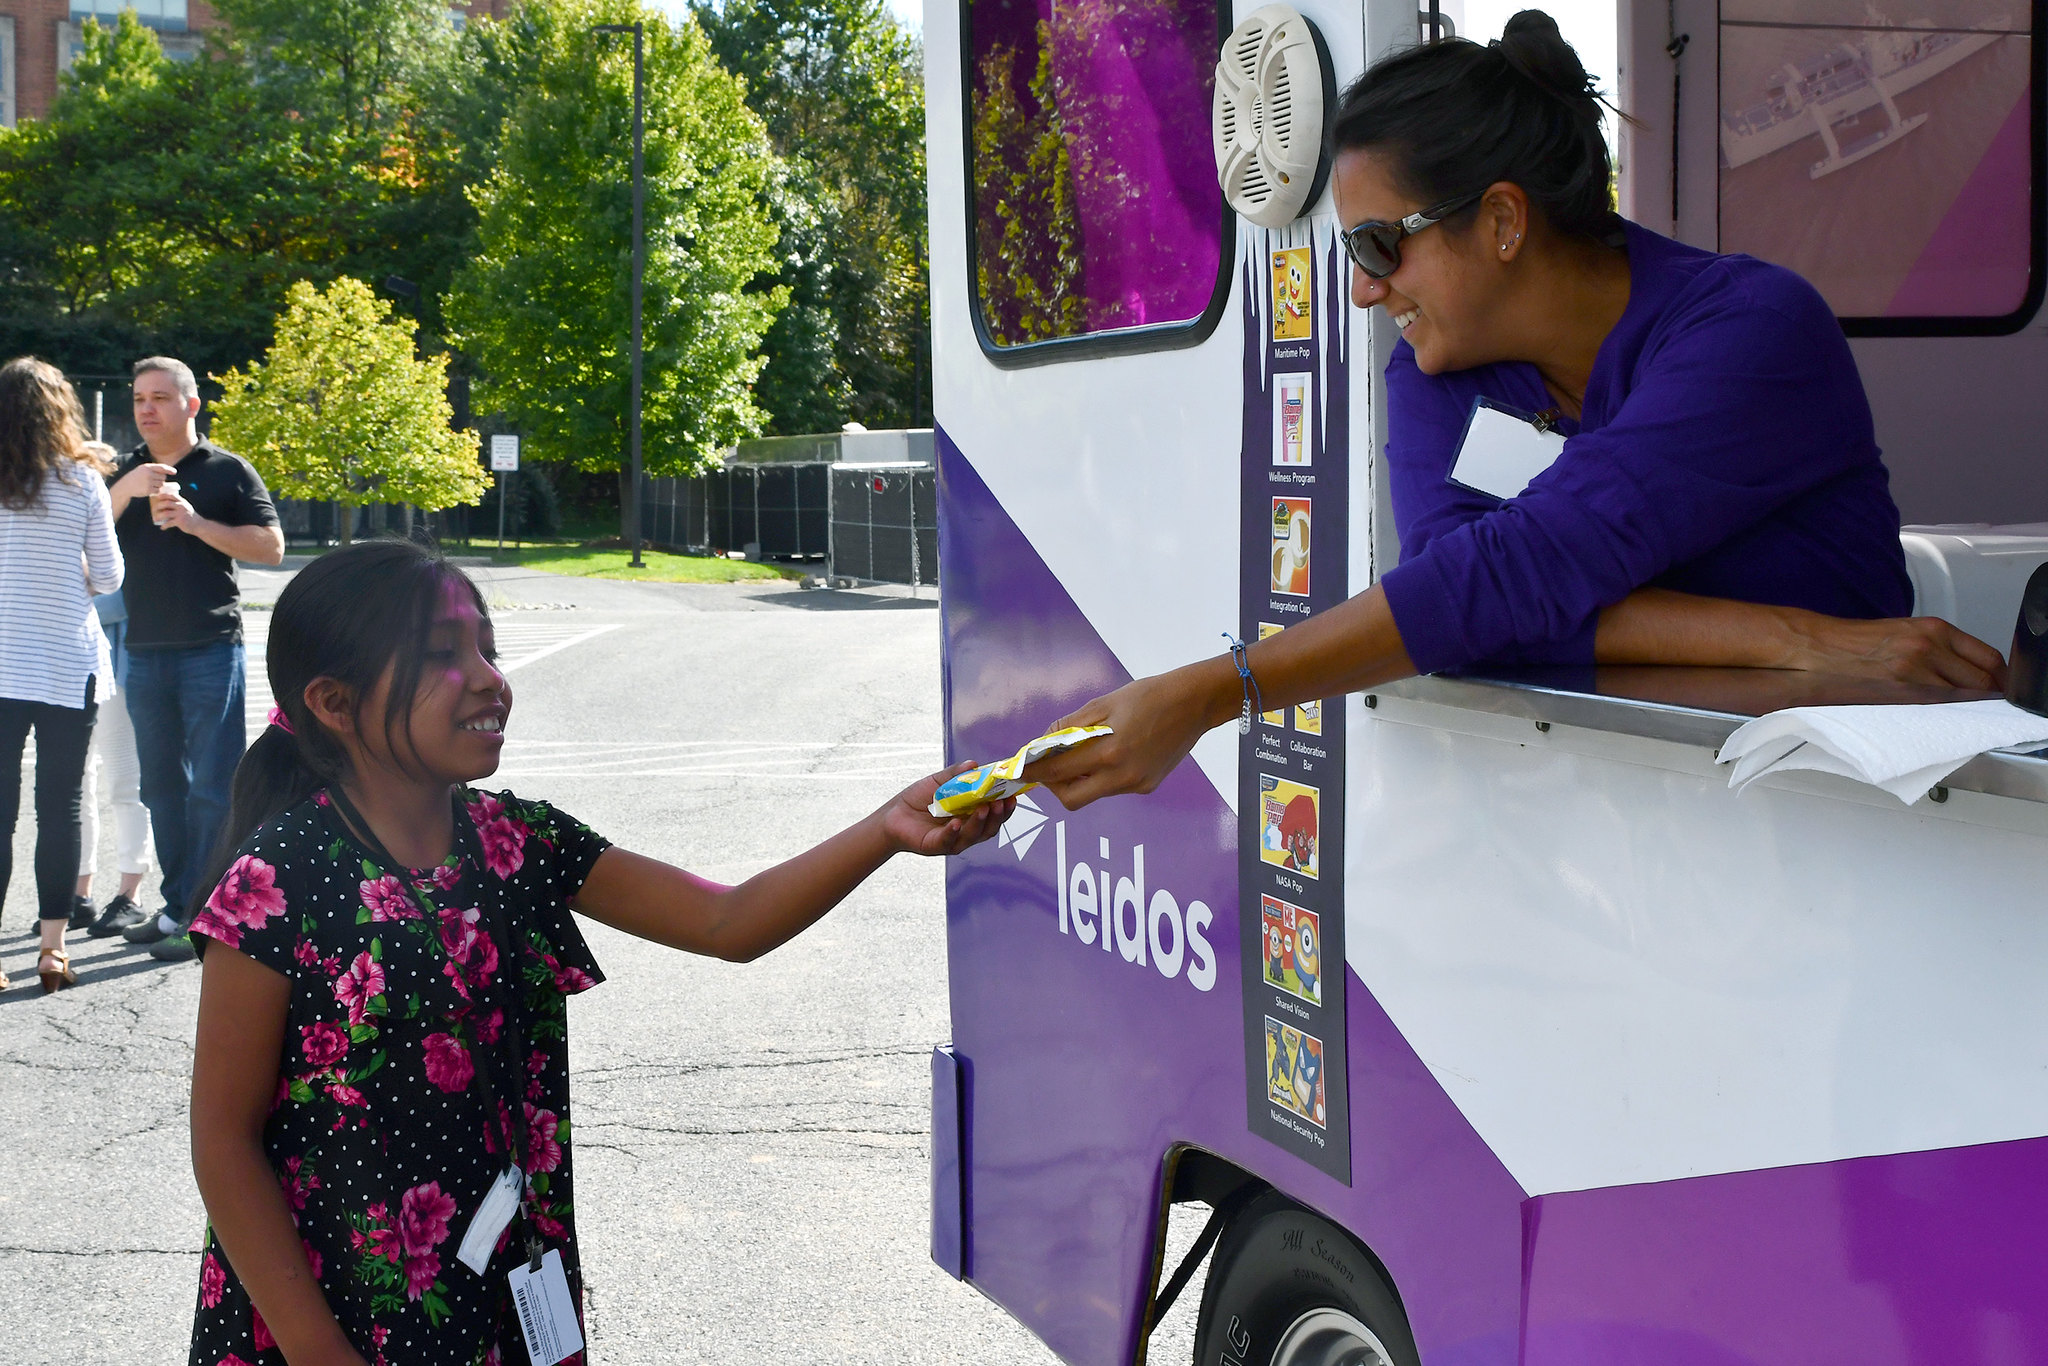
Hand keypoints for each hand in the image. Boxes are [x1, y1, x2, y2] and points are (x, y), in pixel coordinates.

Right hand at [111, 461, 176, 501]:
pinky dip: (155, 490)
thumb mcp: (142, 469)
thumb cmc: (136, 477)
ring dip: (158, 485)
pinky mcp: (148, 489)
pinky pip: (158, 490)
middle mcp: (148, 474)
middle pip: (163, 477)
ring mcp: (148, 482)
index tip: (174, 472)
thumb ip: (153, 469)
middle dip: (160, 479)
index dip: (169, 470)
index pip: (162, 467)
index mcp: (147, 467)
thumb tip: (168, 472)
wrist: (126, 486)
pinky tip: (148, 489)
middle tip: (153, 481)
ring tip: (149, 484)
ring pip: (161, 484)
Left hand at [152, 484, 199, 533]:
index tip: (157, 497)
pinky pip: (169, 523)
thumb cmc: (190, 516)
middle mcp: (181, 506)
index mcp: (182, 501)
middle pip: (166, 503)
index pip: (171, 495)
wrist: (199, 525)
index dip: (163, 495)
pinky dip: (164, 526)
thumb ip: (178, 503)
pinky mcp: (180, 521)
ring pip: (165, 513)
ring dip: (158, 516)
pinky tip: (162, 527)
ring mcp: (181, 514)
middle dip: (158, 506)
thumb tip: (165, 502)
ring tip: (155, 519)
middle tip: (154, 509)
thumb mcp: (186, 507)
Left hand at [879, 764, 1016, 855]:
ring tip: (984, 808)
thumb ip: (956, 774)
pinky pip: (948, 841)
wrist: (892, 815)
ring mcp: (952, 841)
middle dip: (998, 816)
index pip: (994, 814)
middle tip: (1001, 803)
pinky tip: (956, 823)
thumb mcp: (938, 782)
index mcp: (971, 816)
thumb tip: (975, 764)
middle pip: (989, 828)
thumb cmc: (918, 799)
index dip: (1006, 807)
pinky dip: (954, 832)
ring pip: (972, 836)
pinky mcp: (935, 846)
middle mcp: (966, 831)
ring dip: (980, 823)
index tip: (1014, 794)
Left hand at [1024, 662, 1232, 810]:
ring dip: (1079, 779)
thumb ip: (1070, 725)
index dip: (1034, 771)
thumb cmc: (1148, 696)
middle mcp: (1122, 776)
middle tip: (1050, 765)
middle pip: (1071, 798)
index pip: (1057, 772)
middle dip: (1054, 786)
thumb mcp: (1103, 703)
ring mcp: (1136, 785)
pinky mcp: (1147, 786)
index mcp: (1109, 752)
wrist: (1194, 704)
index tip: (1019, 768)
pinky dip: (1102, 775)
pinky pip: (1112, 788)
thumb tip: (1044, 742)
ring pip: (1093, 793)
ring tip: (1083, 752)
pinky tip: (1113, 753)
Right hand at [1784, 611, 2007, 690]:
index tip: (1999, 687)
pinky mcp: (1900, 691)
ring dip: (1966, 706)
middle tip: (1983, 704)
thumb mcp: (1904, 633)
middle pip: (1983, 680)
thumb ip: (1938, 648)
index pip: (1988, 657)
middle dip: (1988, 695)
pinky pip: (1939, 707)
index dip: (1999, 677)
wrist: (1817, 649)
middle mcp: (1930, 647)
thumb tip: (1966, 671)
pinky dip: (1945, 712)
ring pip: (1964, 697)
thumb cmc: (1853, 643)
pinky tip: (1939, 713)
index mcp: (1933, 629)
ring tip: (1957, 711)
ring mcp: (1916, 670)